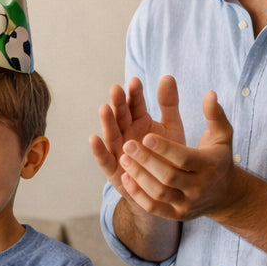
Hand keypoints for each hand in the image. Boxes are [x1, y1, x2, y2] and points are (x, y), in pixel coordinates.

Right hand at [90, 75, 185, 201]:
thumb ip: (169, 104)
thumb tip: (168, 76)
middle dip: (118, 103)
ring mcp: (118, 151)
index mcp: (139, 121)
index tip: (135, 81)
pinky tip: (94, 138)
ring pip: (111, 135)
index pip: (135, 104)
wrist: (169, 189)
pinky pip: (105, 160)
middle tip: (116, 89)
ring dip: (107, 122)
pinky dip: (99, 150)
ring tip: (105, 108)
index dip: (135, 94)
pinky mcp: (114, 171)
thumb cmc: (170, 157)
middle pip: (120, 117)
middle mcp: (126, 134)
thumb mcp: (172, 127)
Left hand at [119, 89, 238, 221]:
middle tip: (127, 144)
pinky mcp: (177, 215)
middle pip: (169, 177)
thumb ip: (214, 115)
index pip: (184, 158)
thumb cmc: (218, 157)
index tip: (146, 136)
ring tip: (122, 158)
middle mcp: (199, 187)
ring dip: (139, 176)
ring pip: (159, 193)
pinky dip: (139, 194)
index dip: (165, 148)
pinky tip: (125, 177)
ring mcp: (187, 204)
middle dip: (146, 161)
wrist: (225, 194)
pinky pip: (154, 208)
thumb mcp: (221, 135)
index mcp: (209, 166)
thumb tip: (209, 93)